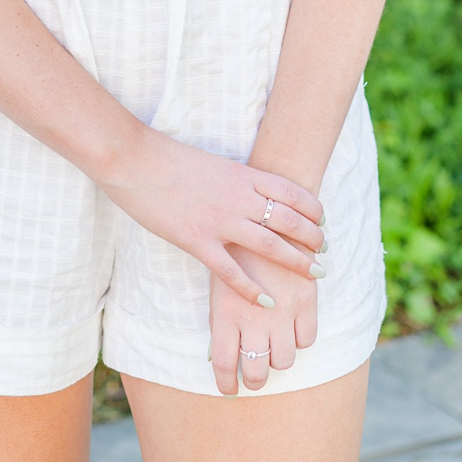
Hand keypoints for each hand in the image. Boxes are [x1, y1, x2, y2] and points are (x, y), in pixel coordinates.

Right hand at [97, 126, 325, 304]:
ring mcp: (220, 221)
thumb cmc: (172, 160)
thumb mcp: (217, 165)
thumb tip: (255, 192)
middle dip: (313, 238)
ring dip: (296, 261)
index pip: (293, 193)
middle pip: (290, 220)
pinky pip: (230, 271)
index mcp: (245, 175)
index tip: (323, 221)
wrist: (137, 161)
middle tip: (325, 252)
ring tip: (314, 274)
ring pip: (270, 246)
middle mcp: (240, 198)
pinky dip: (251, 288)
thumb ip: (238, 181)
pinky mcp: (197, 241)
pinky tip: (267, 301)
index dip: (313, 208)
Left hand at [211, 245, 320, 394]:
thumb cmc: (236, 251)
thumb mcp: (220, 285)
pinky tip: (292, 331)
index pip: (224, 364)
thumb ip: (221, 321)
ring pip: (285, 361)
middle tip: (253, 377)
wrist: (268, 216)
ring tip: (274, 352)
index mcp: (225, 314)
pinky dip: (300, 341)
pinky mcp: (306, 300)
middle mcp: (254, 318)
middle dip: (254, 381)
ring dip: (278, 361)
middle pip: (256, 371)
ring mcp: (283, 311)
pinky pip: (308, 339)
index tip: (229, 389)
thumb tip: (218, 358)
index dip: (226, 384)